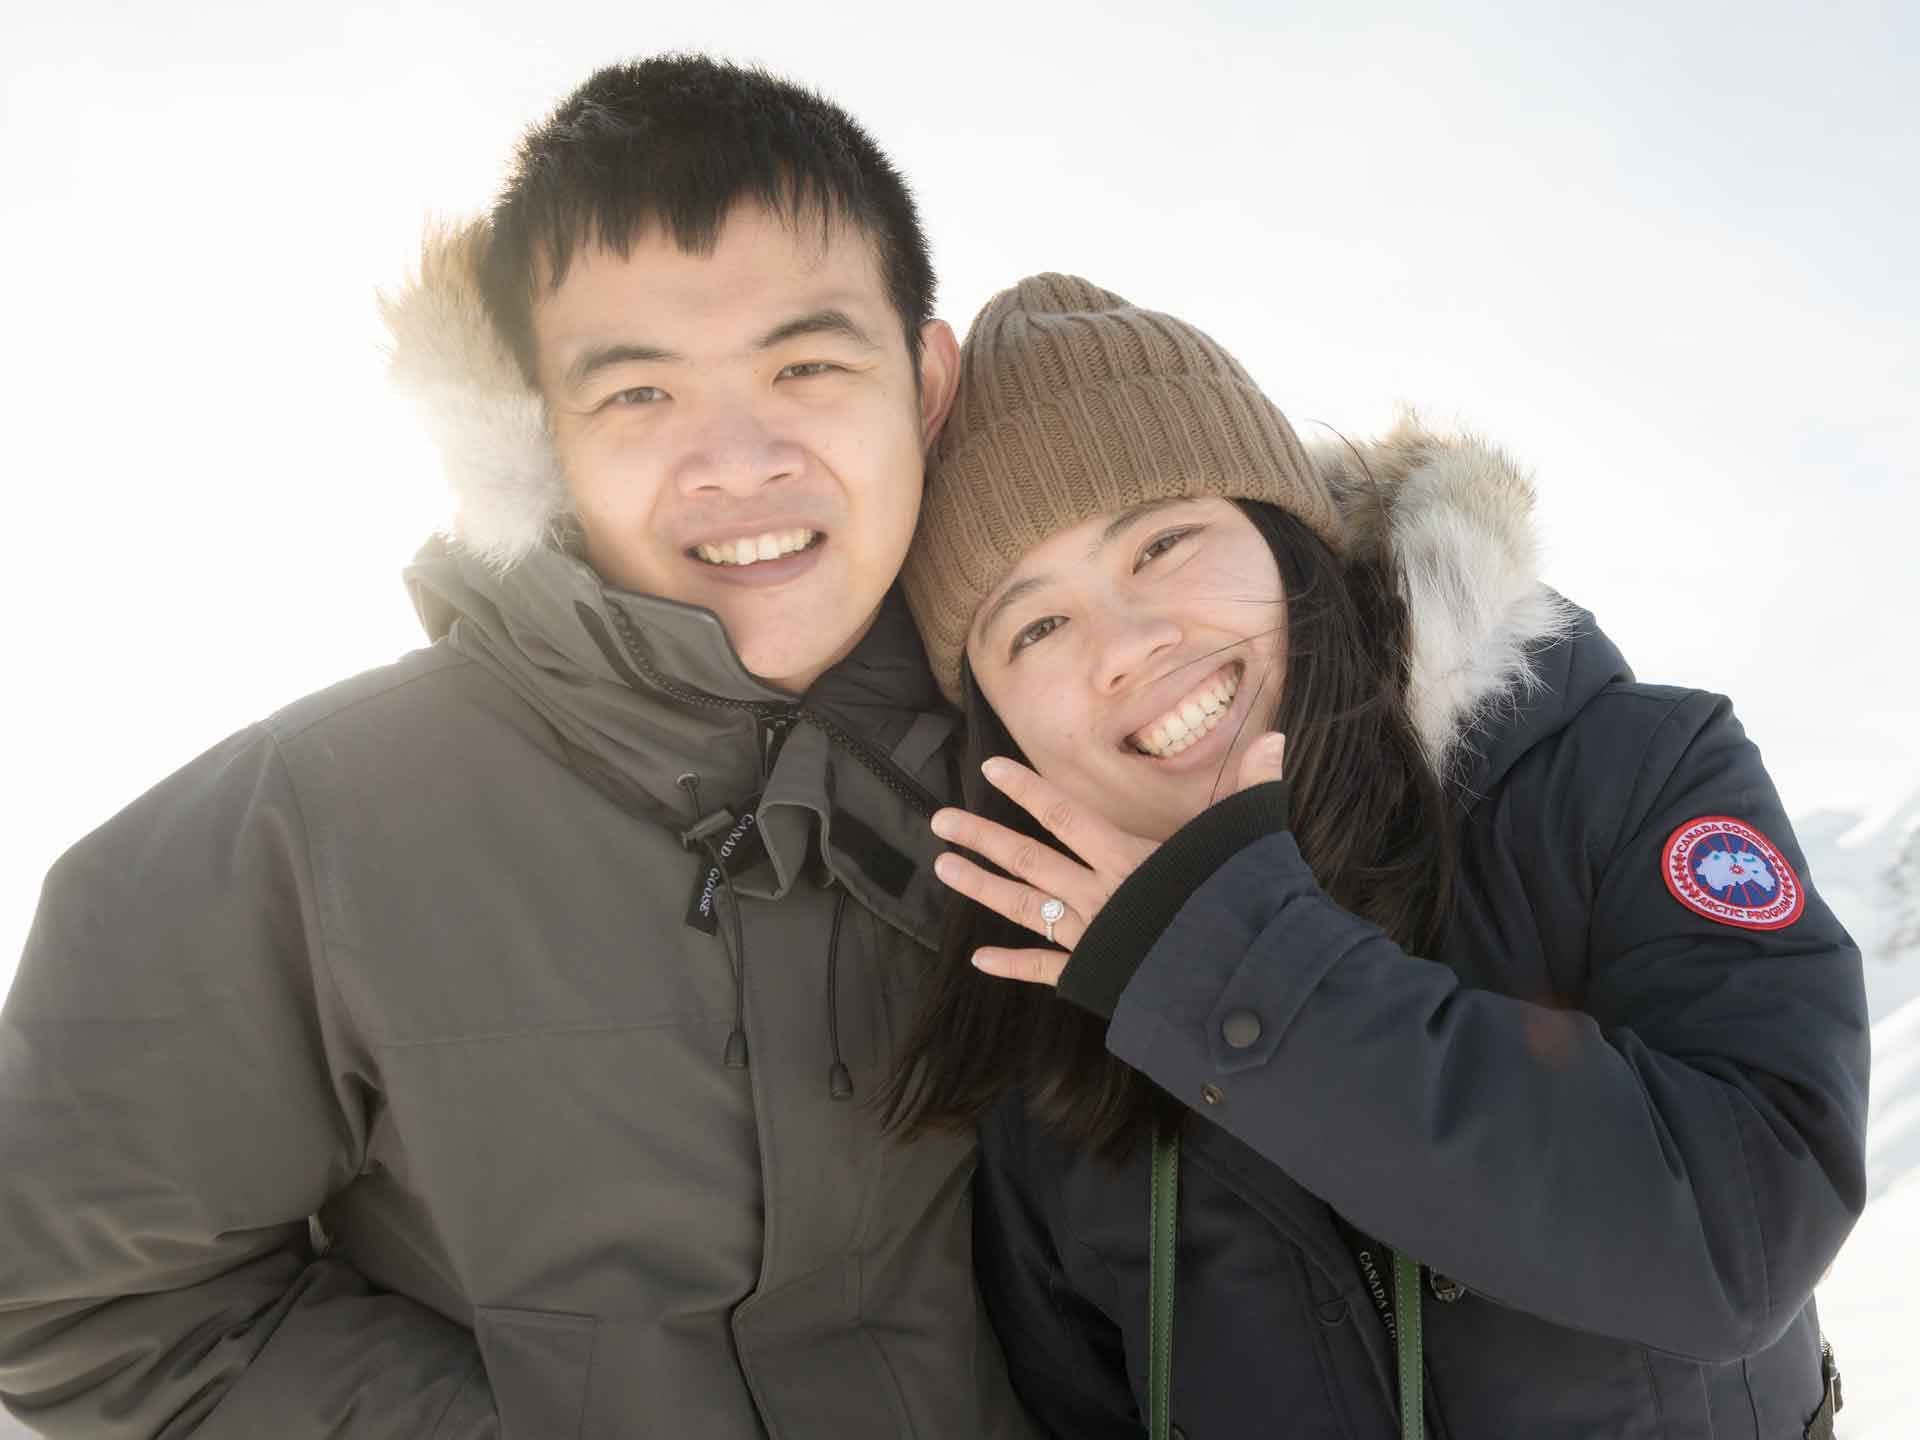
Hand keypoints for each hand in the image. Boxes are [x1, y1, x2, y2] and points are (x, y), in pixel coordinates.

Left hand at [930, 733, 1287, 986]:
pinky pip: (1045, 970)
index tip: (990, 769)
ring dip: (983, 888)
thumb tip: (1277, 739)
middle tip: (939, 821)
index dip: (1028, 790)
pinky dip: (1013, 965)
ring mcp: (1091, 937)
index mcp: (1128, 858)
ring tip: (943, 869)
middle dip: (982, 837)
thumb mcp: (1246, 843)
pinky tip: (979, 958)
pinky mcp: (1093, 978)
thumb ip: (1252, 789)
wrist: (1235, 984)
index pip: (1066, 815)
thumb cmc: (1239, 909)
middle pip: (1029, 858)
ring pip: (1026, 907)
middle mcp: (1099, 894)